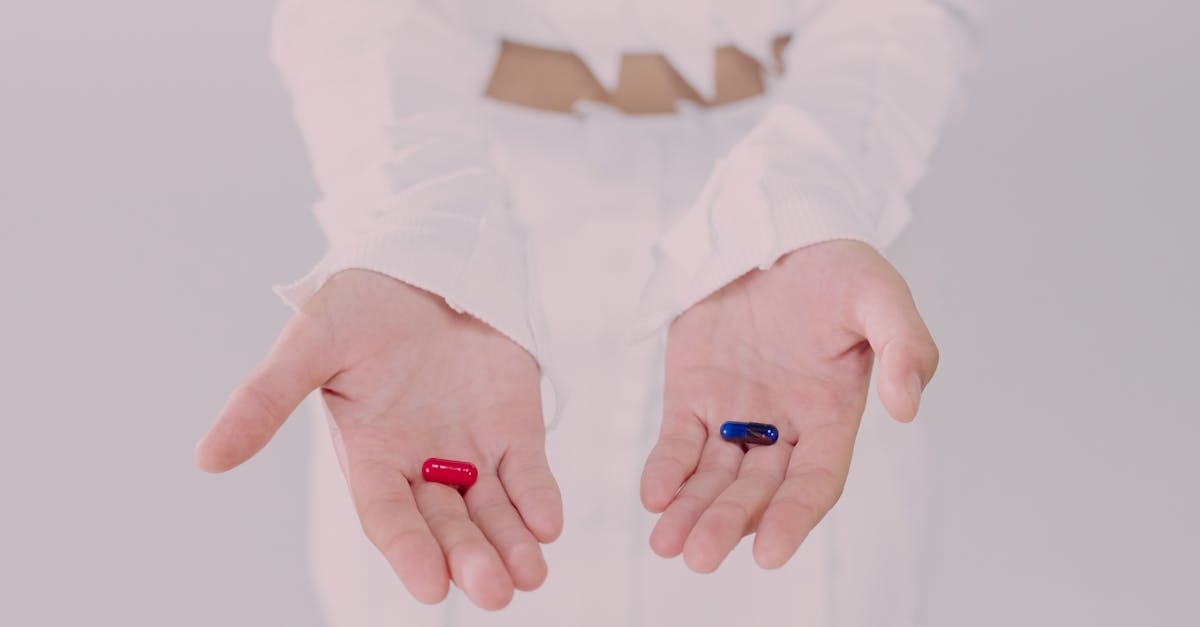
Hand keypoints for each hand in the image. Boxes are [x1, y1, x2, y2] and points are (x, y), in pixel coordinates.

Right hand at [195, 269, 560, 609]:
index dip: (408, 550)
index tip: (430, 586)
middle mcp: (422, 462)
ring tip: (528, 576)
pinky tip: (547, 526)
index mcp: (371, 454)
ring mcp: (471, 446)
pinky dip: (537, 499)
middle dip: (469, 558)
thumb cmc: (359, 303)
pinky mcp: (513, 425)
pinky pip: (528, 471)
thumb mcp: (309, 345)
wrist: (423, 257)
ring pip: (491, 510)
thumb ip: (265, 400)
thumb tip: (207, 458)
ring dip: (509, 544)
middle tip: (495, 592)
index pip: (388, 515)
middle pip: (446, 524)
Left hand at [640, 240, 937, 571]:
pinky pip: (677, 442)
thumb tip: (907, 406)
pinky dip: (665, 470)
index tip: (771, 553)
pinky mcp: (693, 394)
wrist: (775, 224)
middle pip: (756, 491)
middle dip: (729, 523)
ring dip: (691, 512)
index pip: (814, 482)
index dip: (794, 518)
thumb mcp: (880, 294)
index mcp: (831, 415)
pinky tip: (654, 495)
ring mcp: (734, 413)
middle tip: (700, 557)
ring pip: (713, 477)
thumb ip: (905, 345)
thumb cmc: (835, 265)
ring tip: (667, 545)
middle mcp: (783, 427)